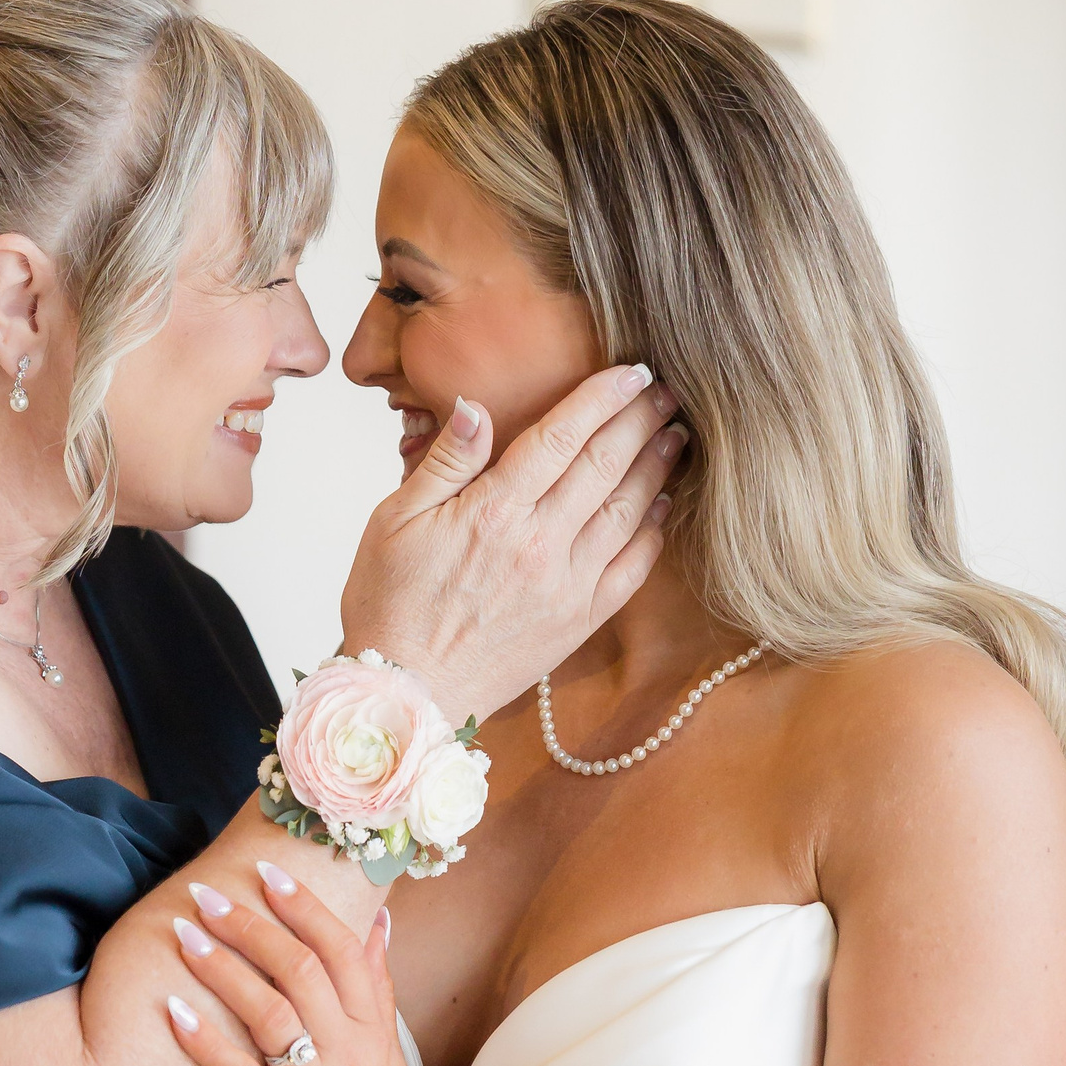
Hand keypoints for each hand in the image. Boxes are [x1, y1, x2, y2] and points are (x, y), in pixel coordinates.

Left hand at [163, 865, 428, 1065]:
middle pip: (300, 969)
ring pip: (269, 1011)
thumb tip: (379, 920)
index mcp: (370, 1030)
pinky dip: (205, 1039)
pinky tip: (172, 1010)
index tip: (265, 870)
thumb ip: (379, 987)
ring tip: (183, 934)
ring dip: (222, 967)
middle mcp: (345, 1050)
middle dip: (249, 924)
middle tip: (204, 892)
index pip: (342, 950)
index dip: (303, 906)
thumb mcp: (388, 1055)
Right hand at [339, 368, 682, 723]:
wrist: (407, 694)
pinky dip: (653, 532)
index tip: (631, 371)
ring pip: (627, 511)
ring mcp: (566, 584)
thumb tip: (475, 406)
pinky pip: (631, 568)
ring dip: (656, 467)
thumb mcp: (394, 520)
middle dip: (641, 420)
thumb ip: (444, 462)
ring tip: (675, 434)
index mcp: (493, 512)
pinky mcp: (578, 621)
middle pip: (604, 465)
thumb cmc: (390, 606)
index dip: (601, 398)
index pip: (560, 437)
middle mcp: (540, 544)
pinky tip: (663, 506)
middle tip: (667, 390)